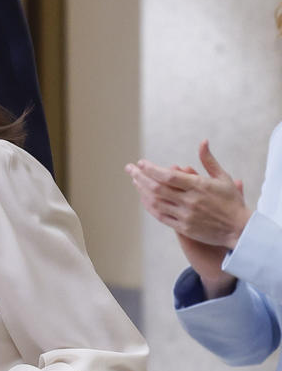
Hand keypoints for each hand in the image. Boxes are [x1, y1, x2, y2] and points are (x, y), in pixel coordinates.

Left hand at [127, 142, 249, 295]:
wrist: (240, 229)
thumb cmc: (231, 201)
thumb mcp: (223, 178)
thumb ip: (209, 160)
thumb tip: (203, 141)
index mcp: (199, 186)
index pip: (168, 176)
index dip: (151, 169)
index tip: (141, 163)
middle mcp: (190, 201)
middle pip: (157, 188)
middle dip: (140, 177)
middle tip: (130, 169)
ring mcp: (185, 215)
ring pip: (156, 202)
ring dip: (142, 191)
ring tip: (135, 181)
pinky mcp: (183, 228)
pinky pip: (160, 216)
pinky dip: (149, 206)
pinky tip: (144, 198)